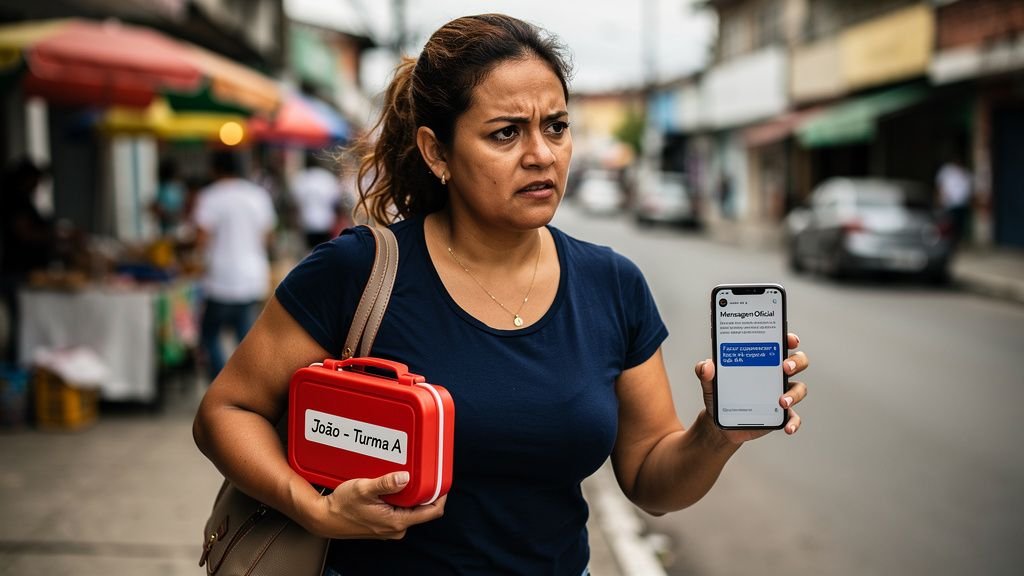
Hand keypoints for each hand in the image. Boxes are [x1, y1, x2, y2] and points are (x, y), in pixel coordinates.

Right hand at [312, 471, 445, 539]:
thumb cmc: (341, 506)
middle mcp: (396, 529)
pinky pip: (400, 511)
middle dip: (425, 492)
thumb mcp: (363, 489)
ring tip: (405, 477)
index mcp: (397, 522)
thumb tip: (405, 477)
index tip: (442, 481)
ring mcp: (390, 528)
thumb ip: (386, 483)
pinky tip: (392, 487)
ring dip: (411, 495)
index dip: (441, 495)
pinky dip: (400, 499)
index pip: (432, 512)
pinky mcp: (384, 525)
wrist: (324, 518)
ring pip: (411, 509)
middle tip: (422, 473)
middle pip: (423, 509)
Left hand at [695, 332, 808, 444]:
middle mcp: (775, 375)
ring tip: (782, 401)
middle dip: (796, 362)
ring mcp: (781, 394)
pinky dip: (794, 422)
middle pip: (798, 362)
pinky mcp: (781, 415)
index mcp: (762, 361)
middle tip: (784, 367)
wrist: (720, 423)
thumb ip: (705, 373)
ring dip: (794, 394)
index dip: (789, 339)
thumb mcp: (710, 383)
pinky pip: (794, 417)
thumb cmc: (720, 395)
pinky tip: (787, 428)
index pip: (780, 344)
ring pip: (799, 389)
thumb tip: (706, 365)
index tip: (789, 339)